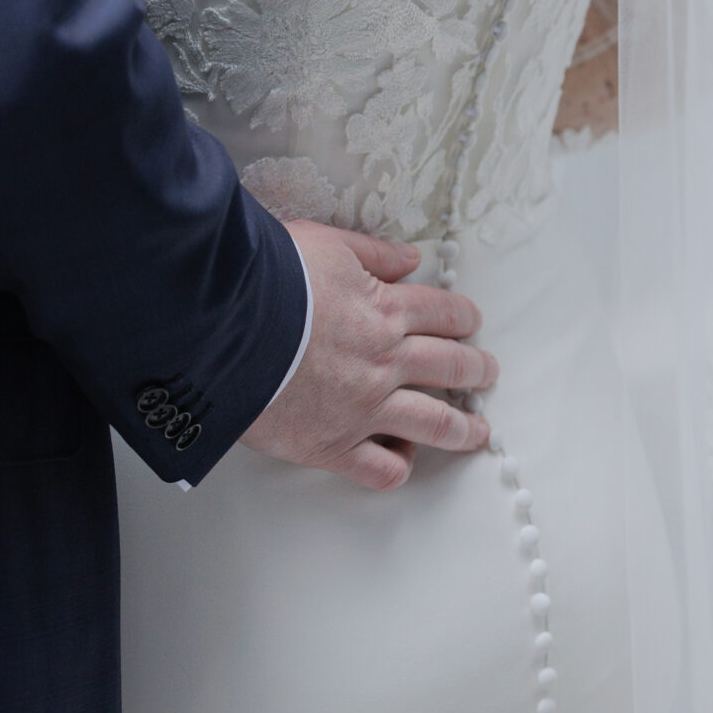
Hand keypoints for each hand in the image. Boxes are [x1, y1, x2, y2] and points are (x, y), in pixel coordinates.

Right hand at [240, 221, 497, 490]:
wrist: (225, 325)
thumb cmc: (267, 278)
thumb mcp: (324, 243)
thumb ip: (372, 251)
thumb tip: (409, 258)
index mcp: (384, 310)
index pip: (442, 314)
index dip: (462, 318)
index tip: (472, 323)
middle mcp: (385, 362)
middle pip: (449, 367)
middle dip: (476, 369)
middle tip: (487, 372)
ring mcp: (365, 408)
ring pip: (434, 424)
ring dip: (463, 428)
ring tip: (477, 432)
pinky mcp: (334, 446)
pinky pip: (382, 469)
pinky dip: (398, 465)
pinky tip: (402, 457)